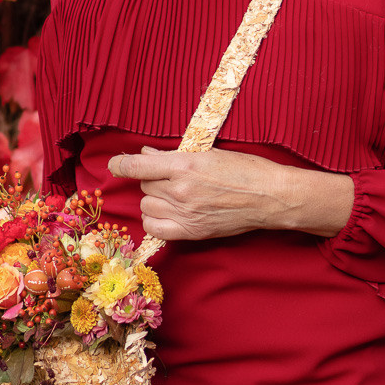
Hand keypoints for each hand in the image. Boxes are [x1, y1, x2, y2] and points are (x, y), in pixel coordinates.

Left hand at [105, 147, 353, 242]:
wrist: (270, 197)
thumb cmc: (245, 169)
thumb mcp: (209, 153)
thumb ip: (174, 156)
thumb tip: (147, 154)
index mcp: (184, 166)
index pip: (137, 166)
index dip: (120, 164)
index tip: (114, 164)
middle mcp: (180, 191)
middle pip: (144, 184)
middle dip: (152, 178)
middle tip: (171, 176)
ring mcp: (185, 214)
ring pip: (147, 205)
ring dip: (154, 199)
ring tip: (174, 194)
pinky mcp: (192, 232)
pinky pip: (155, 228)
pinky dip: (155, 219)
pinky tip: (168, 212)